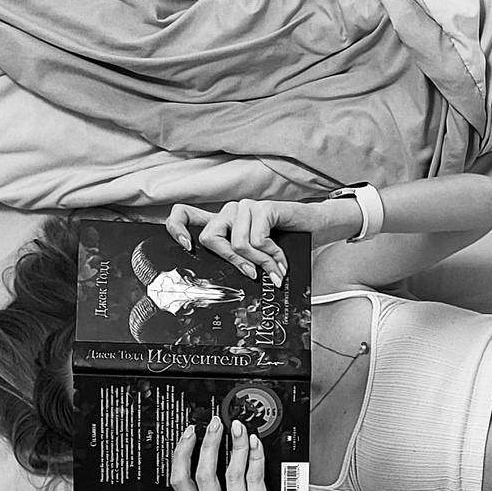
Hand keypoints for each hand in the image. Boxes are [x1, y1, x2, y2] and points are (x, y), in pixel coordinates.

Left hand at [166, 199, 297, 285]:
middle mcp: (229, 212)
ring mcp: (245, 207)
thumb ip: (239, 261)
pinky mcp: (262, 207)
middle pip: (210, 238)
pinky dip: (272, 256)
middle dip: (233, 262)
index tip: (187, 248)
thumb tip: (226, 283)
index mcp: (221, 223)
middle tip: (253, 274)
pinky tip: (281, 260)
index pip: (184, 215)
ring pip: (237, 244)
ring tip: (275, 270)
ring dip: (260, 263)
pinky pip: (257, 240)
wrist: (314, 226)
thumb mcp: (255, 256)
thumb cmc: (284, 243)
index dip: (177, 229)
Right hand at [170, 415, 294, 490]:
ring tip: (239, 430)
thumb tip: (198, 448)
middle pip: (204, 475)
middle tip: (216, 425)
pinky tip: (254, 442)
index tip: (190, 434)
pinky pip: (255, 476)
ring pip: (232, 473)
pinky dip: (254, 454)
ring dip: (236, 445)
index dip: (182, 454)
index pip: (180, 482)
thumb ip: (208, 487)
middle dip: (209, 444)